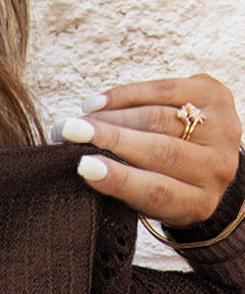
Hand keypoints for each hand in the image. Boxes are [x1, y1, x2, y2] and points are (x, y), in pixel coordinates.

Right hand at [52, 73, 242, 226]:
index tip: (84, 167)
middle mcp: (217, 168)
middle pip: (159, 150)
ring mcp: (223, 129)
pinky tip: (99, 102)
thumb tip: (83, 164)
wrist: (208, 161)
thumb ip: (128, 187)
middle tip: (70, 132)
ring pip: (159, 117)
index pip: (156, 191)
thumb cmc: (167, 186)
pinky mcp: (217, 96)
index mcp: (198, 204)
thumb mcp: (152, 202)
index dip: (119, 179)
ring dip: (112, 116)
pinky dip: (128, 94)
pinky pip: (166, 90)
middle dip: (110, 137)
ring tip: (80, 119)